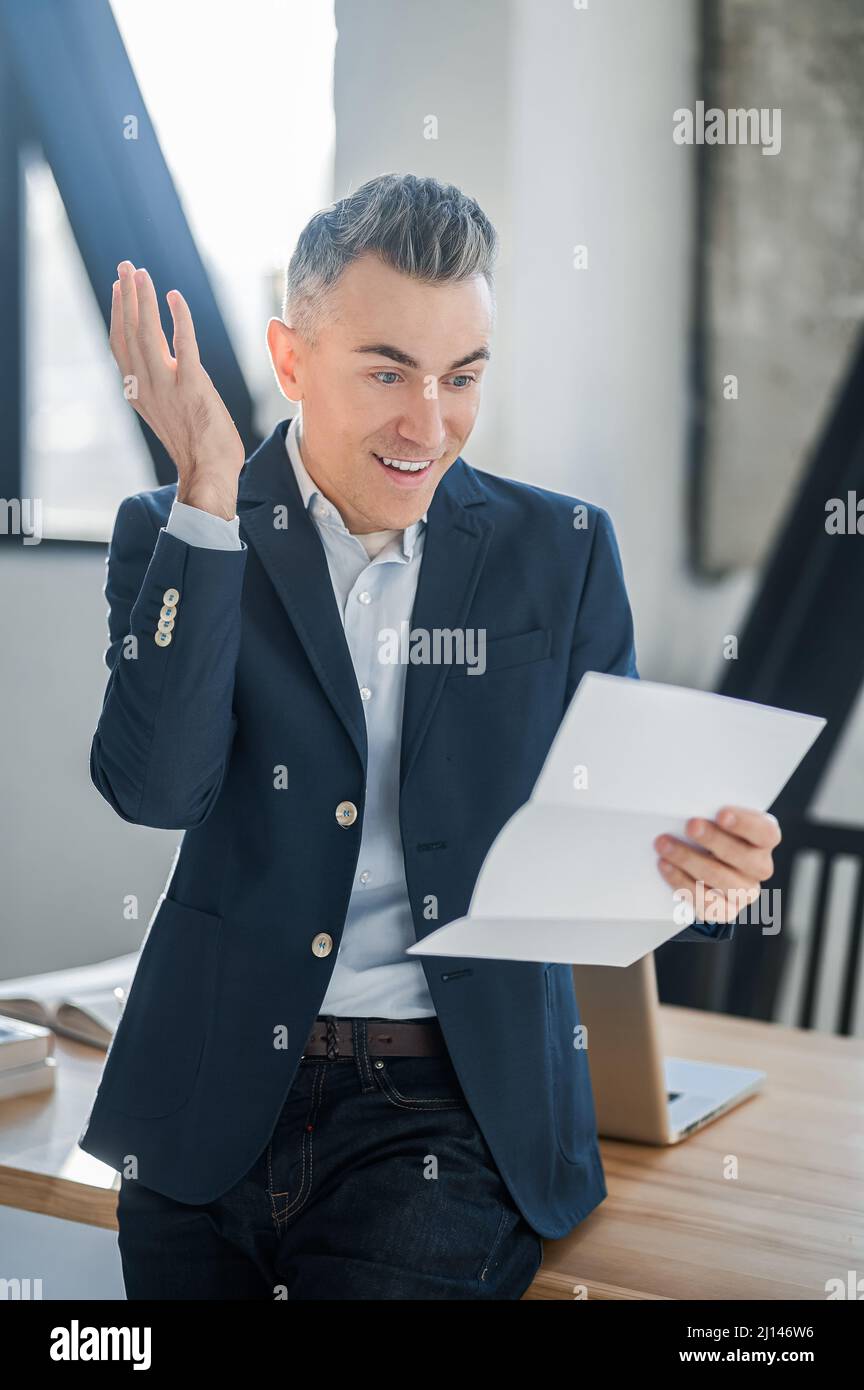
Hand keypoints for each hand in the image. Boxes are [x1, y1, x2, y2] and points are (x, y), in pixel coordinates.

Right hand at [110, 261, 244, 518]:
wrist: (210, 473)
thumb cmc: (196, 445)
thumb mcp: (168, 412)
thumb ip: (160, 387)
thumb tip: (164, 365)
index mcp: (138, 392)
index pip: (121, 345)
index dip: (118, 314)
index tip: (119, 288)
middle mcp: (146, 387)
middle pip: (130, 332)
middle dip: (127, 296)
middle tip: (125, 266)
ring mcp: (168, 387)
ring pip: (148, 334)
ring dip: (144, 300)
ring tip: (142, 273)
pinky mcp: (192, 387)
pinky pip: (183, 345)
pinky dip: (178, 318)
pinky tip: (175, 297)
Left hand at [654, 807, 781, 924]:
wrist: (700, 866)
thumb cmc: (708, 832)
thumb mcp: (714, 819)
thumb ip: (710, 812)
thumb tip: (687, 804)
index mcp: (764, 839)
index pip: (765, 833)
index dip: (745, 824)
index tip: (721, 814)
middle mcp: (760, 866)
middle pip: (744, 857)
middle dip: (713, 840)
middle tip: (690, 826)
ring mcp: (745, 891)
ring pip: (721, 879)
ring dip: (689, 860)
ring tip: (664, 845)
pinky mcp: (727, 911)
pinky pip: (707, 902)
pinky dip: (682, 882)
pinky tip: (665, 866)